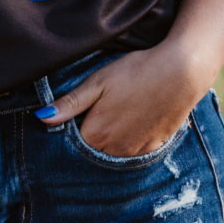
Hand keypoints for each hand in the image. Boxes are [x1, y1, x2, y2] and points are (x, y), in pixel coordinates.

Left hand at [36, 41, 205, 158]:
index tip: (81, 109)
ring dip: (113, 138)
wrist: (182, 72)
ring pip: (114, 151)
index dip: (75, 124)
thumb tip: (42, 118)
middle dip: (93, 133)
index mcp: (94, 134)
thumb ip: (69, 104)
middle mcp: (113, 150)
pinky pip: (135, 150)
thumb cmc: (136, 72)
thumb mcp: (97, 82)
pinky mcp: (155, 146)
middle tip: (104, 107)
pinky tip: (137, 118)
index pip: (73, 140)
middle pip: (94, 148)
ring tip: (121, 111)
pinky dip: (132, 138)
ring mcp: (136, 151)